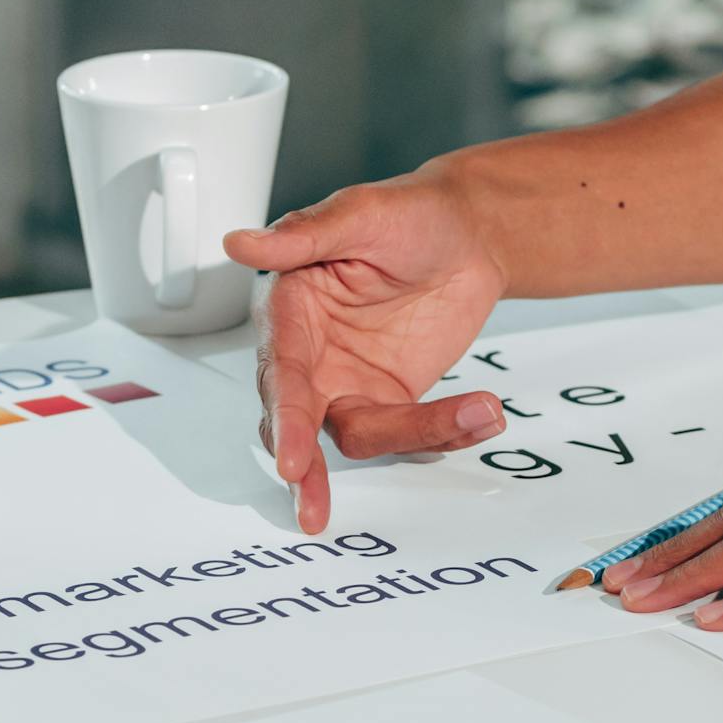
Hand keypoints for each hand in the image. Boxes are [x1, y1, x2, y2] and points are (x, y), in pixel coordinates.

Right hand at [224, 168, 512, 532]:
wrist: (469, 233)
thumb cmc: (408, 215)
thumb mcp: (360, 214)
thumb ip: (302, 236)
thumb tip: (241, 242)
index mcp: (292, 313)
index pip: (281, 375)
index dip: (285, 419)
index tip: (289, 461)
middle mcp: (312, 357)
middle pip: (298, 425)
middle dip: (306, 470)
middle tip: (313, 509)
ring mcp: (351, 384)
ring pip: (361, 436)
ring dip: (418, 436)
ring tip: (481, 411)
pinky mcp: (394, 399)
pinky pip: (411, 433)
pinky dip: (447, 432)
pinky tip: (482, 413)